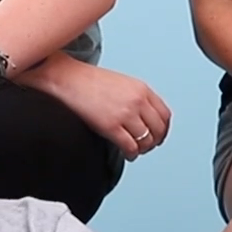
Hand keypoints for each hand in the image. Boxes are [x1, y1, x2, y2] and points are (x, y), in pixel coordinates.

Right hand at [23, 56, 171, 159]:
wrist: (67, 78)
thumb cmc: (89, 80)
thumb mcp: (122, 83)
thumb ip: (136, 97)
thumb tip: (143, 117)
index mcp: (142, 89)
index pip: (164, 114)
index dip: (163, 129)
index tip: (159, 135)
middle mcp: (137, 101)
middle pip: (158, 129)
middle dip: (154, 141)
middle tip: (147, 146)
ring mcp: (125, 114)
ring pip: (146, 140)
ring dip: (143, 149)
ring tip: (136, 150)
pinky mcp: (111, 126)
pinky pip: (130, 146)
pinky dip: (131, 154)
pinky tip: (127, 153)